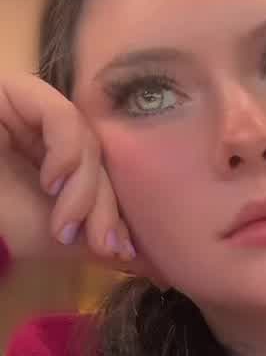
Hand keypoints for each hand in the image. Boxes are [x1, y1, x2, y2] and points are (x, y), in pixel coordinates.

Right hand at [0, 73, 147, 276]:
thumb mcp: (57, 238)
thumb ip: (103, 242)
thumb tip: (162, 265)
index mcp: (64, 159)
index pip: (107, 178)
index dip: (117, 214)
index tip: (122, 252)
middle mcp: (51, 128)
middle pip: (102, 160)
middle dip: (105, 209)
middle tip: (104, 247)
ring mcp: (33, 107)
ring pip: (87, 141)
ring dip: (84, 190)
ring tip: (64, 225)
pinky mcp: (14, 90)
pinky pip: (61, 117)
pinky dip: (67, 154)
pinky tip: (52, 182)